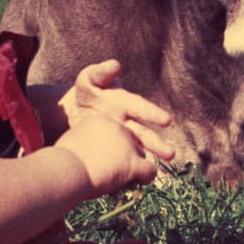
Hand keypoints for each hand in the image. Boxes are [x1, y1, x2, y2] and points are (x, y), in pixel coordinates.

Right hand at [55, 114, 158, 194]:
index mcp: (101, 121)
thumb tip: (83, 153)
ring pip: (141, 155)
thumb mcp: (71, 142)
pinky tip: (139, 183)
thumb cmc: (60, 163)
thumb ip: (83, 142)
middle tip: (115, 172)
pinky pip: (150, 170)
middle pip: (131, 141)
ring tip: (124, 181)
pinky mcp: (133, 163)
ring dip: (135, 167)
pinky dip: (146, 178)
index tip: (105, 159)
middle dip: (126, 156)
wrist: (64, 171)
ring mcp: (127, 144)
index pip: (116, 132)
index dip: (112, 147)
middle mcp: (117, 127)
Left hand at [60, 60, 174, 161]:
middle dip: (156, 143)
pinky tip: (136, 178)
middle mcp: (129, 120)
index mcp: (125, 103)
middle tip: (170, 154)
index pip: (140, 108)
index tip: (166, 121)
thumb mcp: (89, 80)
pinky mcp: (116, 148)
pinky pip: (126, 158)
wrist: (73, 110)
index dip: (152, 114)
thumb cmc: (86, 91)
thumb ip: (101, 72)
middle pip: (144, 133)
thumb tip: (116, 65)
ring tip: (160, 169)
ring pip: (138, 148)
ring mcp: (123, 136)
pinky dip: (131, 167)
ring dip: (149, 158)